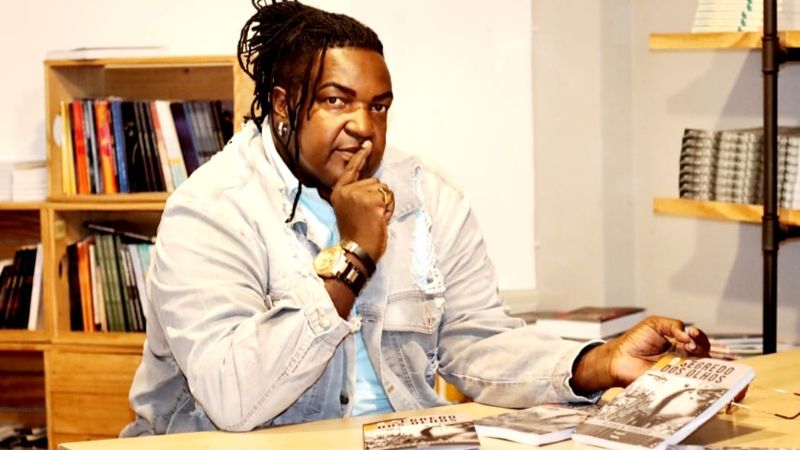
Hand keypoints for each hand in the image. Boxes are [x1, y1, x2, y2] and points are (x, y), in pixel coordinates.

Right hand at [330, 144, 394, 261]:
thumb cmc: (355, 233)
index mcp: (339, 192)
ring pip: (383, 189)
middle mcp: (346, 190)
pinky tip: (380, 219)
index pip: (351, 170)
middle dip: (378, 198)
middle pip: (374, 181)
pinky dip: (389, 209)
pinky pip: (389, 197)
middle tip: (370, 216)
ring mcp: (358, 194)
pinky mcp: (371, 200)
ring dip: (384, 204)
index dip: (360, 157)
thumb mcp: (348, 209)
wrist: (356, 250)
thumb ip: (356, 194)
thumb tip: (373, 184)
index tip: (367, 144)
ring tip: (374, 218)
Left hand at [571, 316, 709, 392]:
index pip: (698, 341)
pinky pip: (686, 382)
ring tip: (689, 351)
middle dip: (702, 346)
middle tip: (690, 343)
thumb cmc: (634, 341)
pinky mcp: (671, 384)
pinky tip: (686, 367)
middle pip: (704, 355)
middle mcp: (682, 358)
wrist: (618, 358)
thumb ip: (672, 324)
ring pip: (700, 369)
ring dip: (699, 360)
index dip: (699, 337)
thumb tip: (687, 334)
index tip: (693, 332)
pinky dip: (692, 376)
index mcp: (679, 344)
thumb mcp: (654, 324)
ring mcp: (678, 372)